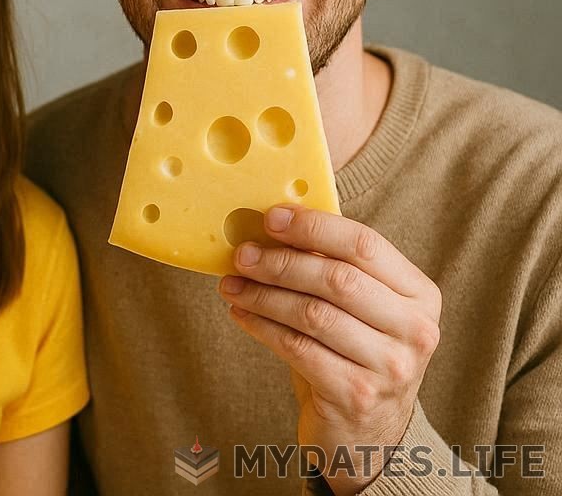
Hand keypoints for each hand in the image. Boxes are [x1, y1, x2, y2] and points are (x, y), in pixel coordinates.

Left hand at [218, 206, 441, 494]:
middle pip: (337, 279)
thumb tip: (273, 221)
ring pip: (312, 313)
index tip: (271, 218)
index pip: (364, 244)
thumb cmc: (354, 350)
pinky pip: (297, 348)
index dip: (313, 227)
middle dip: (280, 262)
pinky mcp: (356, 396)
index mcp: (419, 294)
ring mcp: (389, 367)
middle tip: (242, 254)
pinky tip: (241, 314)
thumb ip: (332, 262)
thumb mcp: (359, 305)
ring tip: (232, 284)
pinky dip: (261, 326)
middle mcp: (414, 330)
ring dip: (263, 294)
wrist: (366, 432)